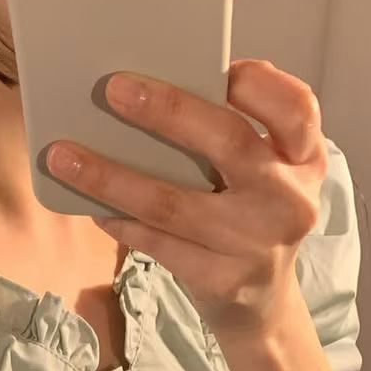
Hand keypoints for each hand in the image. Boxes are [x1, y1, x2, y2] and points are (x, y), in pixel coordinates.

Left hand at [45, 60, 328, 338]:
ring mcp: (256, 245)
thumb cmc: (251, 216)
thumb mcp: (267, 171)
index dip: (256, 82)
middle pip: (229, 143)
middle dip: (168, 111)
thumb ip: (236, 131)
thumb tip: (155, 88)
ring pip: (174, 202)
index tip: (214, 65)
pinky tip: (92, 204)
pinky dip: (121, 222)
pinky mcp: (222, 281)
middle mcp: (289, 200)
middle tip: (114, 90)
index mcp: (305, 159)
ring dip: (113, 177)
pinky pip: (159, 244)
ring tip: (65, 156)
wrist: (263, 306)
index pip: (297, 107)